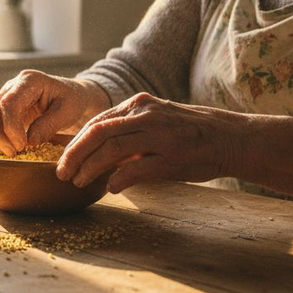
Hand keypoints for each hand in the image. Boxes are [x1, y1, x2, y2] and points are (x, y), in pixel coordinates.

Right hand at [0, 70, 109, 155]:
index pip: (9, 103)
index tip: (23, 145)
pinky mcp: (0, 108)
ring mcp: (3, 95)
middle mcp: (12, 85)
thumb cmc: (71, 101)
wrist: (70, 96)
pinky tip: (5, 147)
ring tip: (10, 151)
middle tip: (14, 152)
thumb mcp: (68, 111)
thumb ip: (49, 124)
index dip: (11, 128)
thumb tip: (30, 141)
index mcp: (30, 80)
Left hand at [56, 92, 247, 192]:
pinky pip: (135, 169)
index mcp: (139, 104)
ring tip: (80, 183)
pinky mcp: (171, 158)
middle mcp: (146, 115)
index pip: (97, 122)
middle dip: (74, 155)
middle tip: (62, 173)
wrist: (230, 138)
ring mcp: (159, 136)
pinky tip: (110, 188)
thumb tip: (96, 151)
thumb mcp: (156, 120)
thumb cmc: (190, 133)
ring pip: (111, 150)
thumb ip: (128, 129)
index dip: (76, 142)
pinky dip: (118, 180)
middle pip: (97, 133)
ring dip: (90, 169)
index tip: (64, 160)